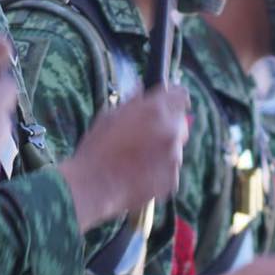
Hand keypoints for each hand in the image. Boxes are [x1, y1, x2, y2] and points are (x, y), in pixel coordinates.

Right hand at [59, 84, 190, 231]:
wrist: (94, 185)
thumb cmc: (97, 149)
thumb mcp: (110, 117)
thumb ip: (133, 103)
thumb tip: (142, 89)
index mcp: (155, 110)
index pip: (180, 95)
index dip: (174, 98)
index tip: (169, 103)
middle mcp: (170, 131)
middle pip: (180, 123)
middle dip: (168, 126)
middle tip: (147, 135)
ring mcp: (174, 157)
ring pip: (175, 148)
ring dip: (163, 150)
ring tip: (138, 158)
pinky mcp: (172, 179)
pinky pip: (170, 170)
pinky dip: (160, 171)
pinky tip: (140, 173)